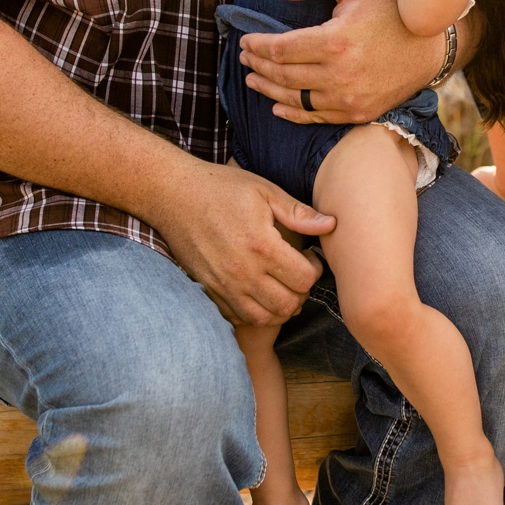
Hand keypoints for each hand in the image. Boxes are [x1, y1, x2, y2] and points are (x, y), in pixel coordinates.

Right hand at [143, 161, 330, 325]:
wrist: (171, 194)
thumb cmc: (220, 187)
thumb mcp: (264, 191)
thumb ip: (299, 213)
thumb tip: (332, 225)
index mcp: (262, 246)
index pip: (305, 279)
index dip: (315, 270)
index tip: (309, 257)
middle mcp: (243, 271)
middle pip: (289, 305)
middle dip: (301, 292)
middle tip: (297, 273)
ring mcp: (223, 284)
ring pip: (264, 317)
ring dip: (279, 307)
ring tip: (279, 286)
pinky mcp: (207, 289)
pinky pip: (238, 317)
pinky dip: (253, 311)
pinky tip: (256, 292)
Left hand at [240, 0, 443, 123]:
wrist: (429, 48)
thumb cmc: (391, 11)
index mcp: (336, 41)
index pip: (280, 49)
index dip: (257, 45)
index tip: (245, 40)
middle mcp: (340, 74)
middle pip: (282, 75)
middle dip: (257, 65)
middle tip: (244, 57)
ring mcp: (348, 98)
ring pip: (294, 98)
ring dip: (267, 90)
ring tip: (252, 79)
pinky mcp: (357, 113)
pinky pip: (315, 117)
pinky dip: (292, 113)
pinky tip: (276, 106)